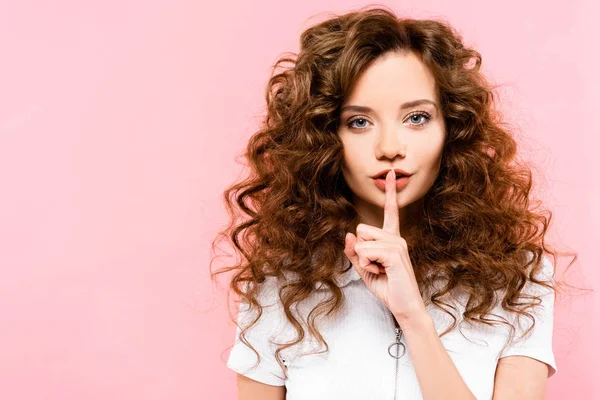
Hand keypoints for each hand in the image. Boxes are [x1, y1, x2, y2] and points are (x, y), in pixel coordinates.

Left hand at [343, 169, 426, 322]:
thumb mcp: (365, 269)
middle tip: (376, 267)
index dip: (390, 193)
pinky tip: (382, 273)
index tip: (391, 174)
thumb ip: (355, 253)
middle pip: (361, 229)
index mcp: (391, 239)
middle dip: (360, 250)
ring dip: (363, 260)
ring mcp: (397, 244)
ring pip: (361, 240)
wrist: (405, 307)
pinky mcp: (395, 254)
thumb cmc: (388, 288)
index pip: (390, 212)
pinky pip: (365, 251)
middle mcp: (396, 238)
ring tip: (380, 271)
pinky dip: (367, 265)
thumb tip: (348, 234)